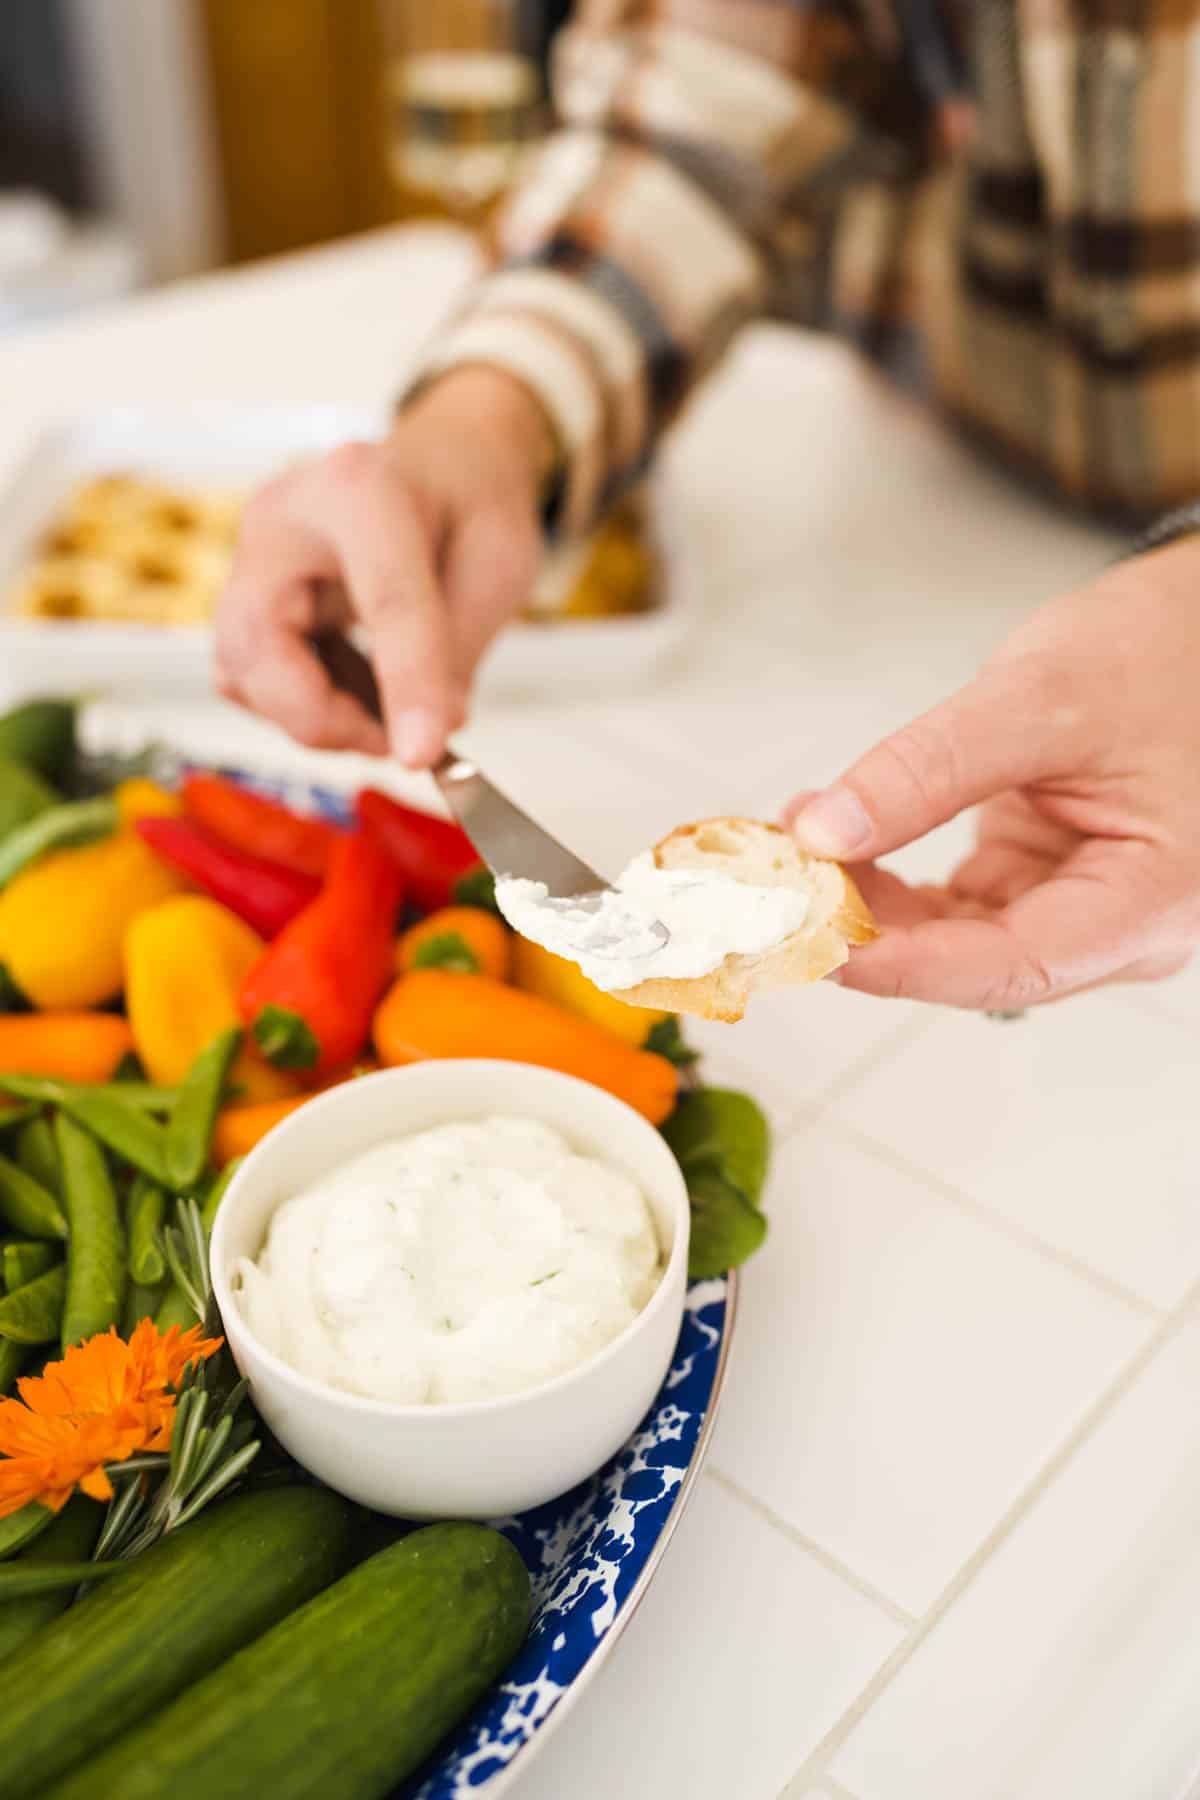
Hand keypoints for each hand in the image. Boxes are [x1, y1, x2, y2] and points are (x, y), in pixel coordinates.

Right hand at [214, 367, 552, 765]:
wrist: (437, 463)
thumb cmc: (470, 501)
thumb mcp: (499, 563)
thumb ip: (458, 648)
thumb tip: (423, 735)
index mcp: (362, 487)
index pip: (383, 600)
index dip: (404, 685)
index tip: (423, 754)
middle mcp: (285, 516)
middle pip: (261, 644)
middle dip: (323, 718)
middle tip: (400, 742)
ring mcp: (253, 556)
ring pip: (242, 672)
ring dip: (316, 716)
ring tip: (390, 711)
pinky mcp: (246, 596)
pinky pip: (251, 678)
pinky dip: (304, 705)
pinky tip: (362, 692)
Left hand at [785, 538, 1199, 1008]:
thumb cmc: (1163, 653)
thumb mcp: (1040, 698)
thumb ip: (928, 770)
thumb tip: (822, 833)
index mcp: (1148, 899)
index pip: (1011, 965)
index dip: (904, 964)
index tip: (814, 939)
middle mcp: (1117, 926)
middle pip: (976, 963)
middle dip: (869, 934)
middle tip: (771, 899)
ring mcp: (1079, 908)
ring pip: (954, 939)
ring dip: (868, 905)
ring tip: (784, 855)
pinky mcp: (1042, 880)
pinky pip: (955, 906)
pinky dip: (888, 880)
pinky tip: (829, 843)